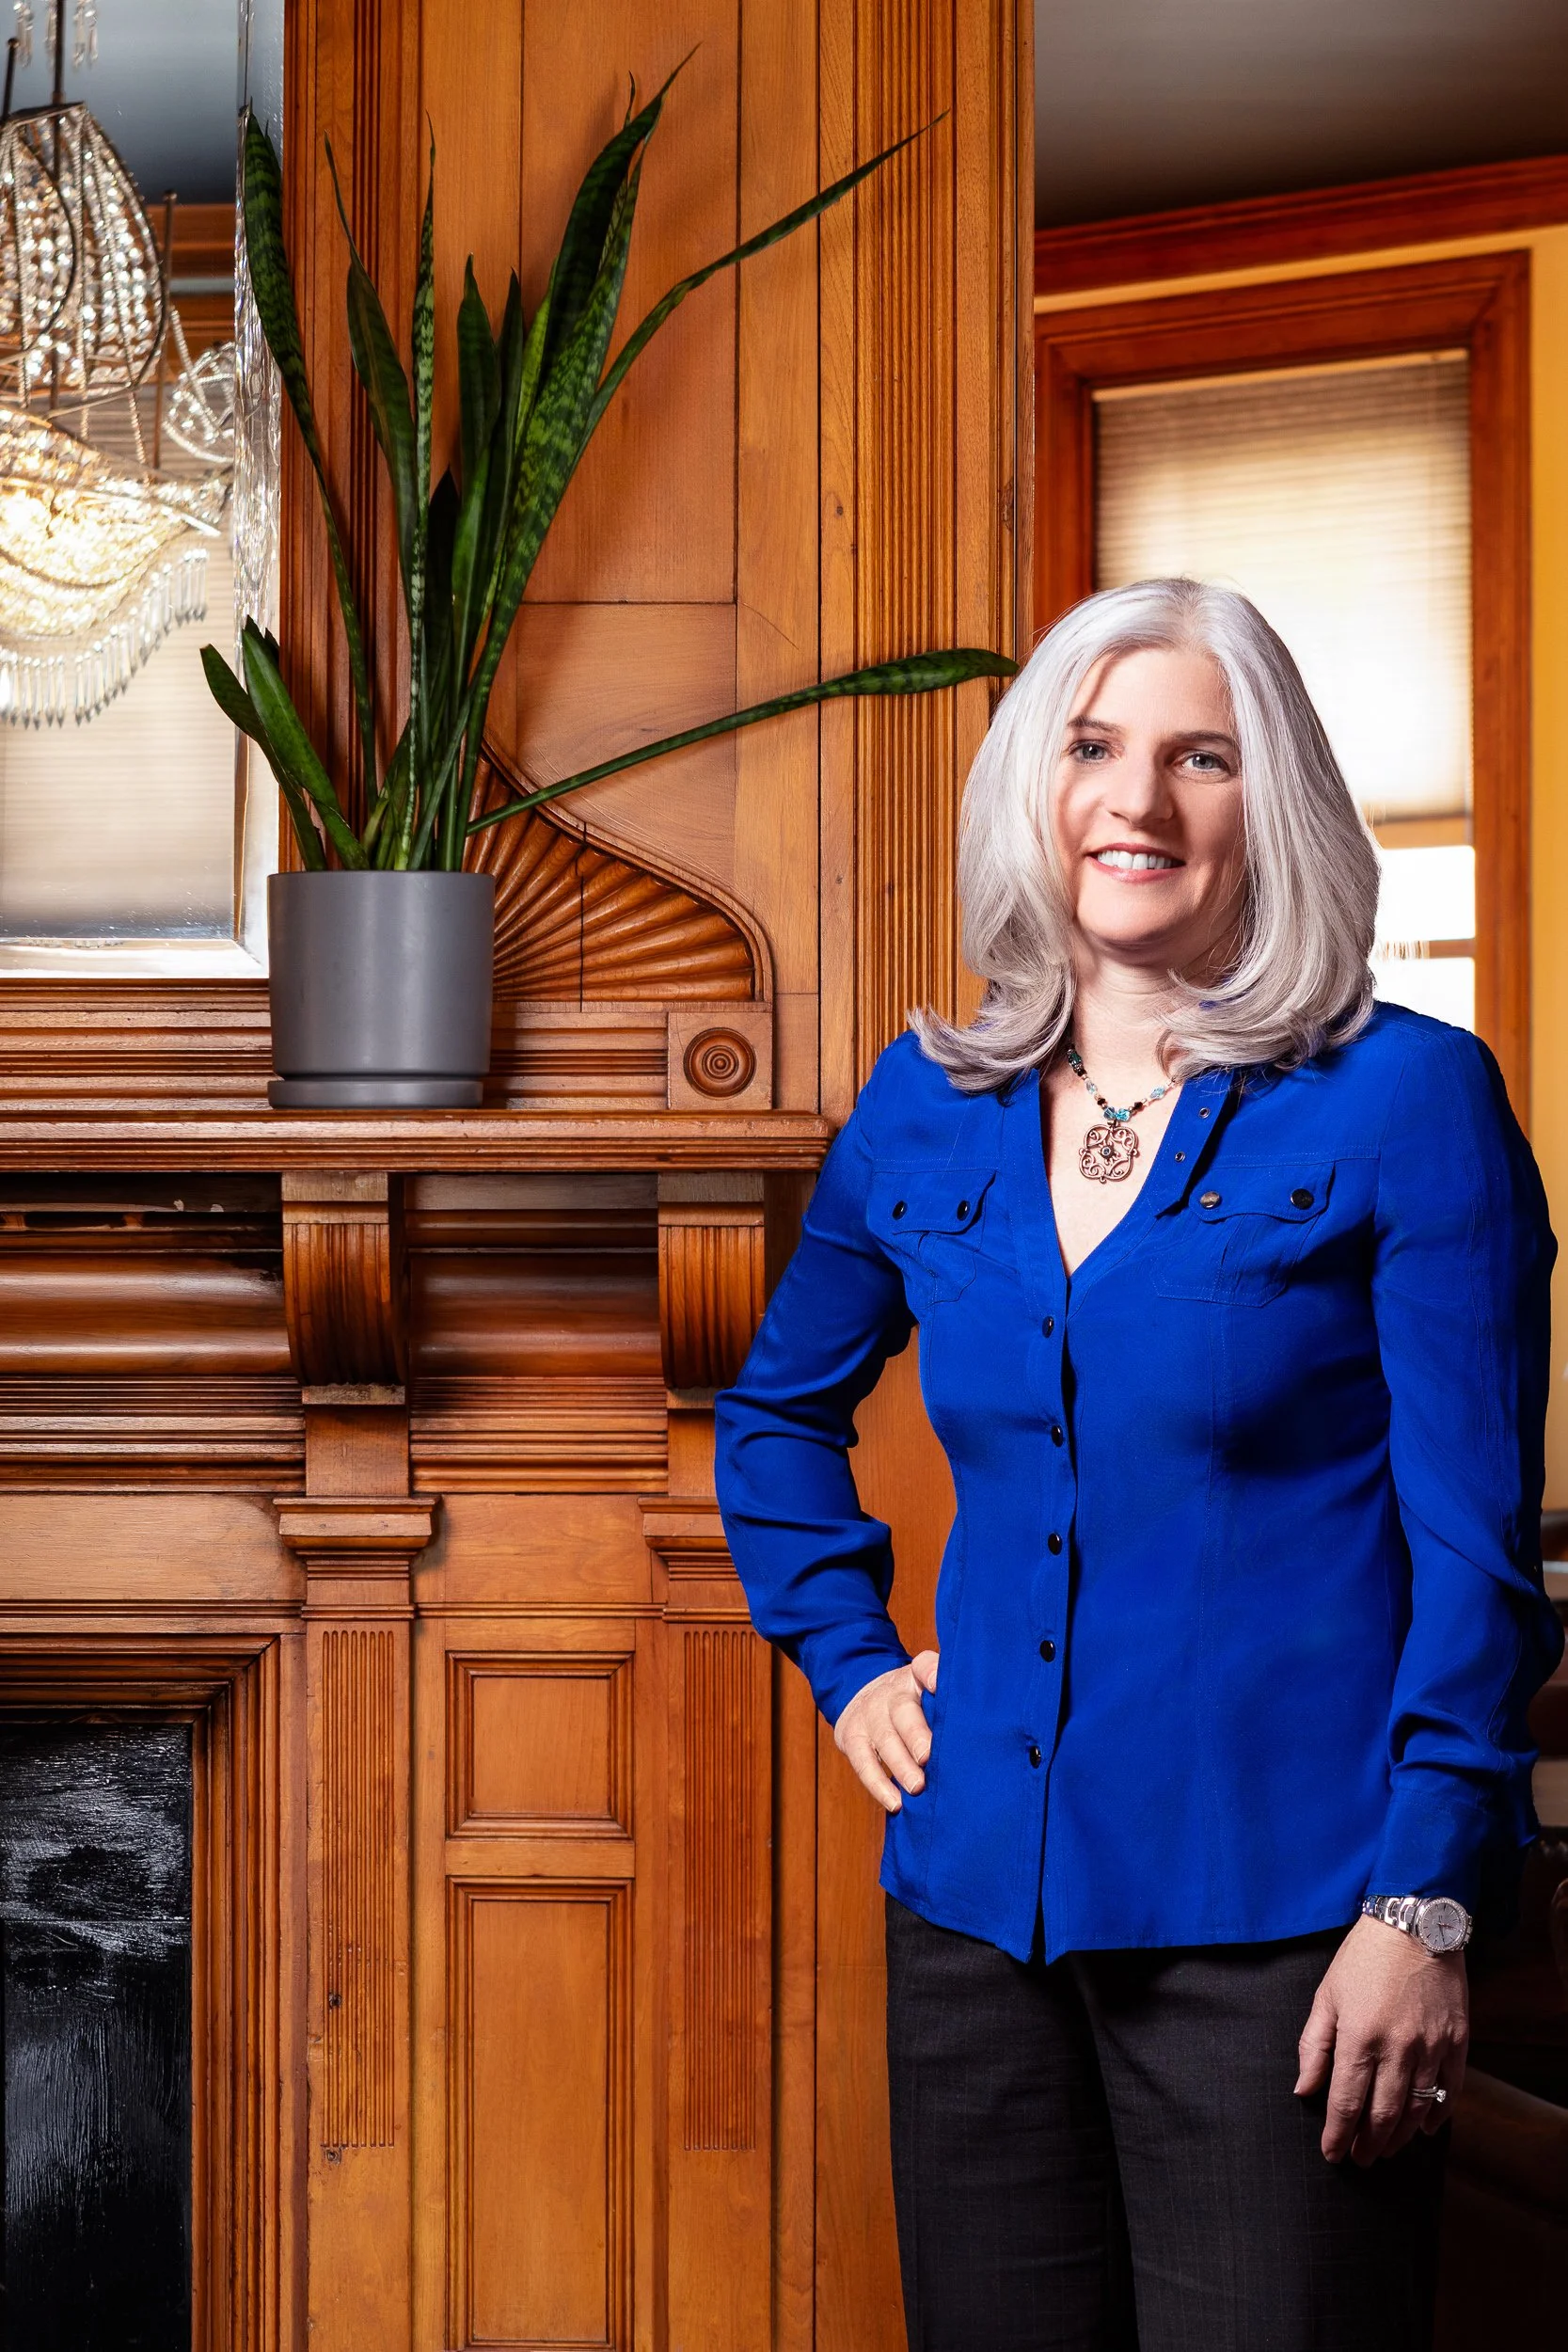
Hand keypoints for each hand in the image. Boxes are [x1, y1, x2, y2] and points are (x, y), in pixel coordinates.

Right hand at [833, 1650, 938, 1811]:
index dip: (931, 1672)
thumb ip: (950, 1703)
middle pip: (903, 1711)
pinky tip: (895, 1803)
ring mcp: (868, 1715)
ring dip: (901, 1765)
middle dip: (916, 1735)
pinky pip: (863, 1763)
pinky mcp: (850, 1737)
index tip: (937, 1684)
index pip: (923, 1666)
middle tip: (929, 1757)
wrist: (862, 1695)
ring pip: (884, 1740)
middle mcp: (890, 1693)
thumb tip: (986, 1731)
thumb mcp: (926, 1691)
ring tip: (917, 1787)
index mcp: (914, 1679)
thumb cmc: (911, 1703)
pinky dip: (878, 1785)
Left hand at [1295, 1914, 1467, 2164]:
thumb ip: (1314, 2045)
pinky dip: (1439, 2115)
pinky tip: (1426, 2128)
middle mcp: (1397, 2049)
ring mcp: (1431, 2048)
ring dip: (1401, 2137)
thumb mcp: (1327, 1995)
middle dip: (1368, 2144)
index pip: (1346, 2103)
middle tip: (1360, 2159)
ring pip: (1417, 2110)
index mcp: (1359, 2038)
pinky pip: (1450, 2091)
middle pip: (1383, 2115)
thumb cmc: (1365, 1958)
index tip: (1332, 2154)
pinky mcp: (1457, 2042)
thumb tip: (1304, 2089)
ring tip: (1386, 2149)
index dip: (1337, 2135)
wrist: (1414, 1924)